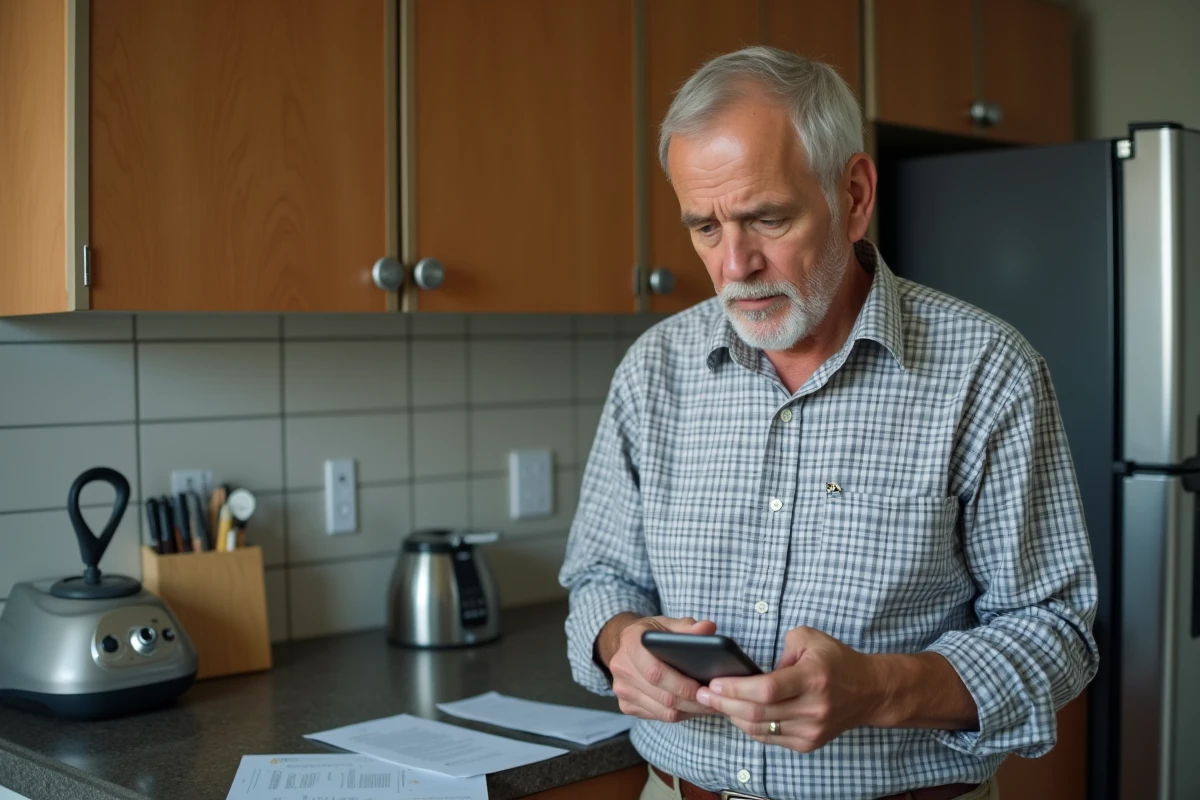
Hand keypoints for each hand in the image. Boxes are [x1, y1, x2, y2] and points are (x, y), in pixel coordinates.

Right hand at [599, 614, 719, 722]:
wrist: (624, 645)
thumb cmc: (650, 634)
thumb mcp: (666, 623)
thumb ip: (687, 626)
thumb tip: (708, 628)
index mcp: (631, 644)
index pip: (656, 672)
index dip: (682, 685)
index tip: (705, 688)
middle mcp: (622, 668)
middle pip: (662, 696)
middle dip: (693, 702)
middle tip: (715, 700)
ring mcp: (622, 690)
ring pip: (662, 711)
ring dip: (689, 712)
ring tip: (709, 705)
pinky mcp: (625, 705)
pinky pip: (657, 716)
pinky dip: (678, 715)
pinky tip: (692, 708)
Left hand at [695, 625, 883, 751]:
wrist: (868, 692)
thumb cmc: (835, 660)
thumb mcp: (809, 638)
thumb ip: (780, 647)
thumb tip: (753, 666)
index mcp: (812, 678)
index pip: (767, 689)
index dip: (735, 688)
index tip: (713, 682)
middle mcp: (813, 708)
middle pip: (758, 713)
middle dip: (724, 703)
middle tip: (702, 693)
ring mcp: (811, 730)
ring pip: (761, 729)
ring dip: (732, 717)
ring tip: (712, 703)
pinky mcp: (808, 743)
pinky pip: (770, 738)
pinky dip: (749, 727)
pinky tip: (735, 714)